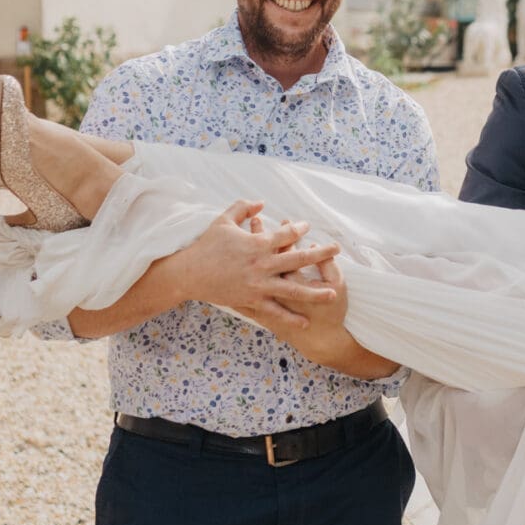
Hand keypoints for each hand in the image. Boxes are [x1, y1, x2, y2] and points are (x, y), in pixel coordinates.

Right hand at [174, 201, 341, 326]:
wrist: (188, 273)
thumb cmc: (206, 245)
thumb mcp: (223, 221)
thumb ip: (244, 208)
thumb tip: (262, 202)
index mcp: (257, 243)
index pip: (286, 234)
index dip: (299, 229)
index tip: (308, 227)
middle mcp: (262, 264)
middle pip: (298, 258)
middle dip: (320, 253)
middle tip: (337, 249)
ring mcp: (258, 284)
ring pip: (293, 288)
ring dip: (314, 291)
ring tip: (333, 293)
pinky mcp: (252, 300)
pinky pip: (274, 311)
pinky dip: (290, 317)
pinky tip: (305, 322)